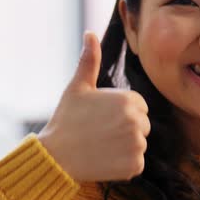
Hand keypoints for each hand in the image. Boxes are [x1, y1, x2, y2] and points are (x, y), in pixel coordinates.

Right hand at [38, 31, 149, 181]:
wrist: (55, 156)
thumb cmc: (67, 119)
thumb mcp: (78, 87)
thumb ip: (90, 60)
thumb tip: (90, 34)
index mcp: (129, 99)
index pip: (139, 107)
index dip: (121, 113)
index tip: (102, 119)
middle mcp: (136, 121)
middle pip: (143, 126)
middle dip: (126, 129)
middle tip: (101, 133)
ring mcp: (136, 144)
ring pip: (139, 144)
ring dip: (125, 148)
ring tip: (101, 146)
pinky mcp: (134, 166)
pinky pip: (137, 164)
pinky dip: (124, 165)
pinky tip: (105, 160)